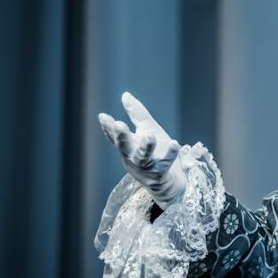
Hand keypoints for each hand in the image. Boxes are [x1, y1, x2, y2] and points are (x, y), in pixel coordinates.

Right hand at [98, 92, 186, 208]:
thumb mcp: (147, 130)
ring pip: (143, 158)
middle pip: (124, 148)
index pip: (115, 137)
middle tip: (119, 124)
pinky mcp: (160, 175)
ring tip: (150, 136)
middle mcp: (133, 158)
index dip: (108, 128)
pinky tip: (174, 143)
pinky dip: (169, 154)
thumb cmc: (157, 154)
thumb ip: (137, 114)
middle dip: (122, 137)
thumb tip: (125, 95)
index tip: (103, 116)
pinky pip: (164, 165)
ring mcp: (146, 168)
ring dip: (145, 147)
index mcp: (128, 147)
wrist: (171, 183)